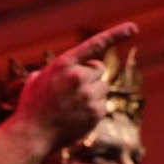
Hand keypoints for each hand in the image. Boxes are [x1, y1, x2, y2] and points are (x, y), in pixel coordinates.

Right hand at [9, 22, 136, 147]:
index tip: (134, 27)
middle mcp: (78, 77)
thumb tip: (66, 71)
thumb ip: (54, 71)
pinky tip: (74, 116)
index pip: (95, 45)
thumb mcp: (35, 81)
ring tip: (70, 105)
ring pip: (102, 87)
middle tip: (72, 90)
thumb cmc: (30, 107)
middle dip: (89, 76)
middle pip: (98, 69)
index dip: (116, 34)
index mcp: (63, 64)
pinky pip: (101, 104)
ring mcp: (88, 95)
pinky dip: (91, 108)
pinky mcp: (96, 112)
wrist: (30, 135)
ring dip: (91, 93)